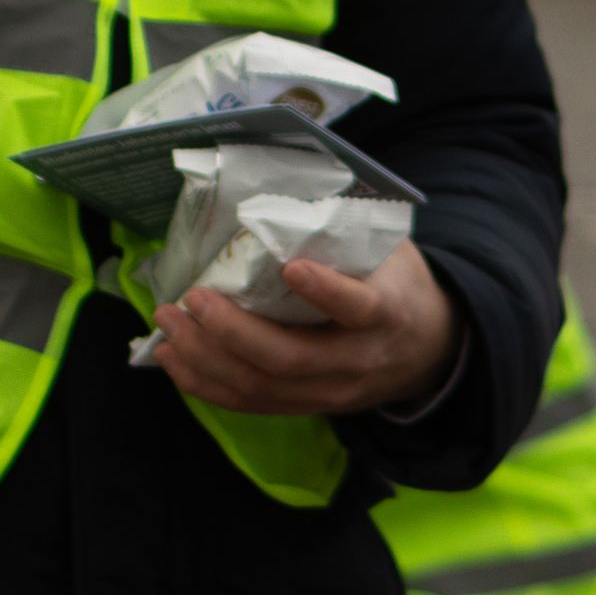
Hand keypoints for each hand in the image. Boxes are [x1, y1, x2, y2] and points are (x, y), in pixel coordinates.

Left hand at [144, 242, 458, 418]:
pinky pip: (251, 404)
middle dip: (232, 332)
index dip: (325, 291)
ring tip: (167, 325)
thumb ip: (344, 232)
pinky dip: (205, 383)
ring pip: (261, 388)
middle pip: (289, 359)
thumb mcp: (388, 252)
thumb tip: (283, 187)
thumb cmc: (396, 285)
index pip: (358, 307)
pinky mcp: (307, 407)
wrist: (427, 349)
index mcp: (386, 312)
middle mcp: (356, 361)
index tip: (292, 267)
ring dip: (206, 359)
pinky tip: (173, 358)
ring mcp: (329, 392)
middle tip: (191, 298)